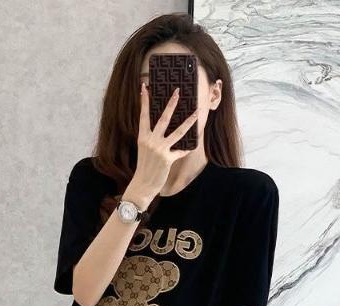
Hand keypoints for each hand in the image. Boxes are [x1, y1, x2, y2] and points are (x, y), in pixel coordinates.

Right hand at [127, 83, 198, 202]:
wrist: (142, 184)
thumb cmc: (144, 167)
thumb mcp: (144, 150)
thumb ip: (152, 139)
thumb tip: (163, 129)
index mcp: (143, 137)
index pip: (143, 115)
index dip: (144, 101)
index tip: (145, 87)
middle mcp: (151, 141)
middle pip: (163, 118)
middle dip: (171, 104)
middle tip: (177, 91)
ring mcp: (159, 149)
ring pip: (178, 132)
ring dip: (189, 121)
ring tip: (197, 112)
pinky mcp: (167, 159)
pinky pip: (181, 151)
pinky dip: (186, 150)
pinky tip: (192, 146)